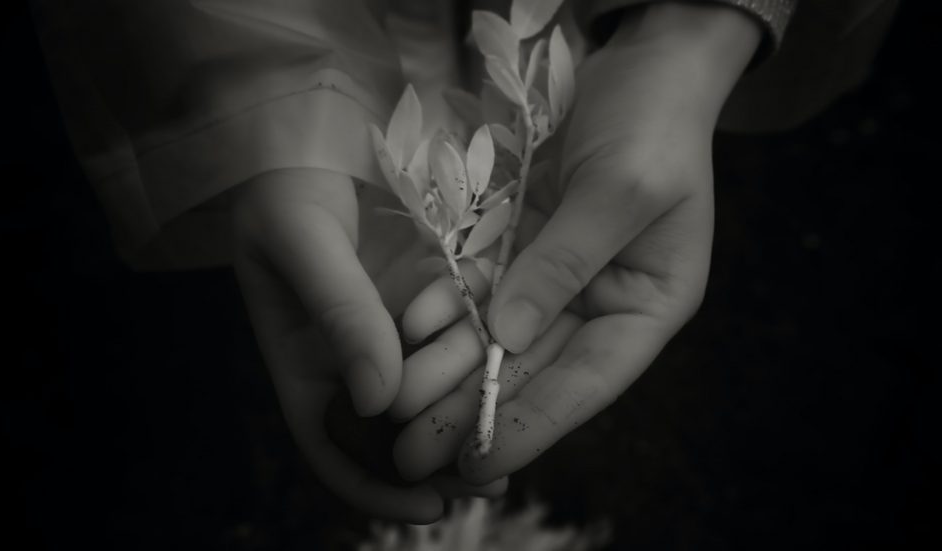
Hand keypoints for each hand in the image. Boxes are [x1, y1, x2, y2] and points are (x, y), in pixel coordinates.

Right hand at [232, 168, 505, 522]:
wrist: (310, 116)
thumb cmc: (283, 174)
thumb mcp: (300, 236)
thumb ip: (338, 311)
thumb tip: (377, 400)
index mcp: (303, 356)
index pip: (330, 442)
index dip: (372, 483)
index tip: (427, 507)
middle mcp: (348, 352)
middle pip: (388, 431)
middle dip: (434, 464)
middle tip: (489, 484)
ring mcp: (390, 322)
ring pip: (429, 389)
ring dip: (464, 418)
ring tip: (512, 443)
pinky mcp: (425, 289)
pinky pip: (455, 336)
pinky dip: (479, 359)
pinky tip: (516, 373)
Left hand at [389, 3, 760, 483]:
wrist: (643, 61)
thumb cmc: (655, 122)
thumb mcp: (621, 189)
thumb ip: (567, 262)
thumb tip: (508, 337)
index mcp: (648, 305)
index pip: (587, 382)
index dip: (532, 426)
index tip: (478, 464)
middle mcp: (601, 301)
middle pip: (532, 369)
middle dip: (470, 410)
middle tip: (410, 453)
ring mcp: (559, 274)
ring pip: (497, 336)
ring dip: (445, 370)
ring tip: (393, 407)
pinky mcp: (525, 244)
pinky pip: (479, 285)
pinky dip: (444, 309)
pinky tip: (407, 333)